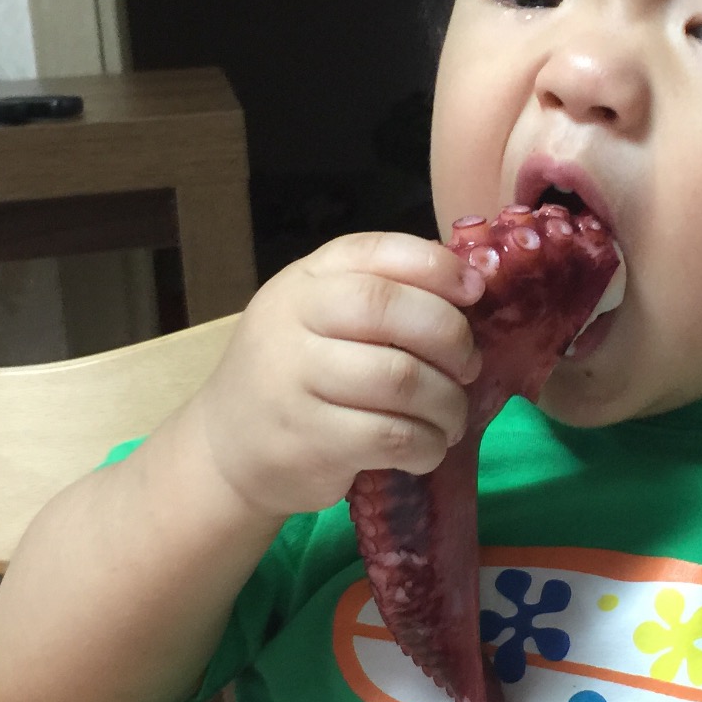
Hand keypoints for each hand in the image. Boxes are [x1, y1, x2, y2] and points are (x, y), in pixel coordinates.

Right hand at [188, 231, 482, 519]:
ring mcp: (296, 381)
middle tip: (468, 368)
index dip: (437, 268)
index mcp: (305, 280)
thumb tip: (472, 283)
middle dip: (450, 338)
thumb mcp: (321, 316)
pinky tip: (427, 448)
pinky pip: (392, 436)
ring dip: (446, 402)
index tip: (475, 292)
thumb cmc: (297, 374)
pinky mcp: (309, 439)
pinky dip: (427, 444)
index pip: (378, 253)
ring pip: (401, 379)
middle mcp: (293, 320)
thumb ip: (383, 292)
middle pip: (389, 310)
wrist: (226, 447)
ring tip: (451, 417)